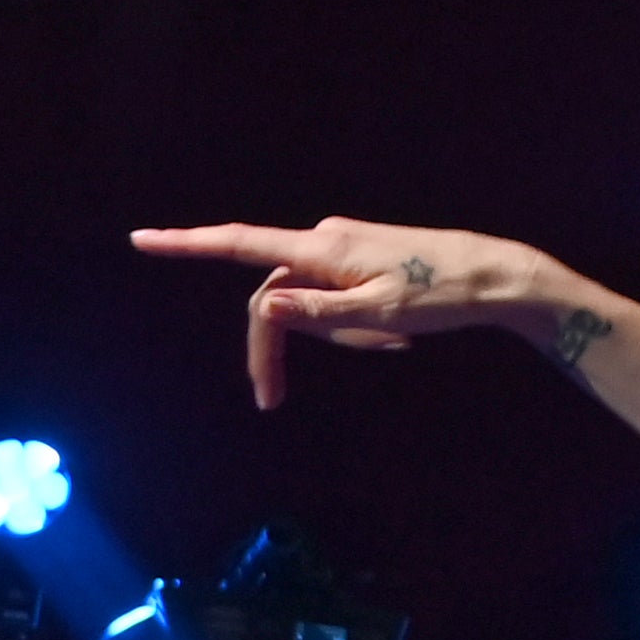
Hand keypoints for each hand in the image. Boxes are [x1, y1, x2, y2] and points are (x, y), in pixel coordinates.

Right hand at [129, 218, 542, 411]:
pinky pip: (339, 299)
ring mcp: (344, 248)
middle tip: (271, 399)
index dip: (187, 245)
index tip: (142, 240)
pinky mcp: (363, 259)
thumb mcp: (381, 313)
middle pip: (274, 296)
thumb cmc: (443, 295)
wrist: (496, 275)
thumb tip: (265, 305)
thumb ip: (319, 313)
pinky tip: (399, 333)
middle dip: (276, 344)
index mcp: (322, 249)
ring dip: (339, 336)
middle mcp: (325, 240)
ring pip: (312, 304)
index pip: (240, 245)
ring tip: (395, 340)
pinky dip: (357, 325)